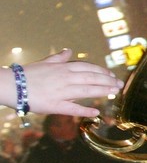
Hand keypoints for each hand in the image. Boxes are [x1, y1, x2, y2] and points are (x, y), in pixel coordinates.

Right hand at [4, 49, 124, 116]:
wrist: (11, 85)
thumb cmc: (27, 74)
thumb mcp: (45, 62)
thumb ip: (58, 58)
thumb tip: (68, 50)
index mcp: (62, 68)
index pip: (87, 68)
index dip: (101, 71)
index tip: (111, 75)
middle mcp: (65, 78)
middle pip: (91, 78)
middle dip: (108, 80)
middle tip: (119, 84)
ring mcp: (61, 92)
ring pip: (87, 90)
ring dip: (103, 91)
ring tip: (115, 92)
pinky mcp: (55, 105)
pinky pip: (73, 108)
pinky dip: (85, 110)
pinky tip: (97, 112)